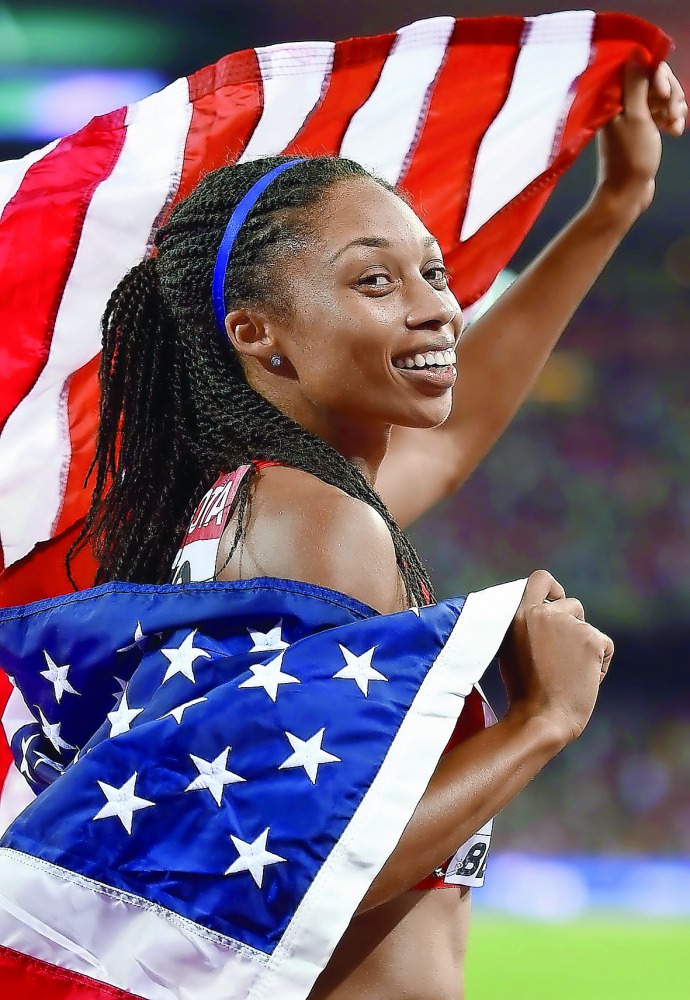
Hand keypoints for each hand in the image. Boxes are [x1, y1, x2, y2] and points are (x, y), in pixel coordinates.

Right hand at [499, 570, 613, 744]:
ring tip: (569, 674)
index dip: (553, 588)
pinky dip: (599, 663)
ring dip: (584, 646)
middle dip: (574, 626)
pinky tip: (583, 680)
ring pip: (588, 628)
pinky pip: (604, 645)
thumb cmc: (525, 692)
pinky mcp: (592, 639)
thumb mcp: (512, 649)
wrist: (541, 717)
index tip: (556, 600)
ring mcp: (569, 624)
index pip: (541, 579)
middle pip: (572, 605)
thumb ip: (527, 626)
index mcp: (518, 614)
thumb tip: (546, 615)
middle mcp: (544, 613)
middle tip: (565, 656)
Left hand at [594, 60, 686, 217]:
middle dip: (671, 93)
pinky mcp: (641, 128)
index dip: (659, 75)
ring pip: (661, 96)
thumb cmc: (631, 156)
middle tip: (674, 112)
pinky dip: (670, 119)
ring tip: (676, 124)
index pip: (641, 66)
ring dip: (674, 107)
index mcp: (615, 97)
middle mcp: (621, 102)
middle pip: (655, 80)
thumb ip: (636, 83)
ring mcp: (632, 115)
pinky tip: (675, 131)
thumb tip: (635, 52)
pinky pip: (661, 113)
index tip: (664, 94)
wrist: (627, 192)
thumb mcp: (636, 116)